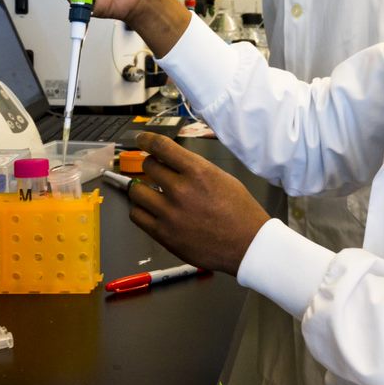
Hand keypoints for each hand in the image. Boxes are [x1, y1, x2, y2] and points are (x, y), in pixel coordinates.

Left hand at [127, 133, 271, 274]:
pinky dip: (141, 210)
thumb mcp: (222, 178)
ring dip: (142, 188)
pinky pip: (137, 215)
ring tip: (151, 192)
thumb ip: (194, 169)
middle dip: (152, 166)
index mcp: (198, 172)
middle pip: (148, 166)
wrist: (247, 245)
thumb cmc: (240, 212)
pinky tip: (151, 210)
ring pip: (136, 191)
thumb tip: (171, 164)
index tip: (142, 139)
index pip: (161, 146)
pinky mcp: (163, 234)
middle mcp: (181, 190)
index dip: (147, 139)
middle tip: (157, 172)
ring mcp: (170, 213)